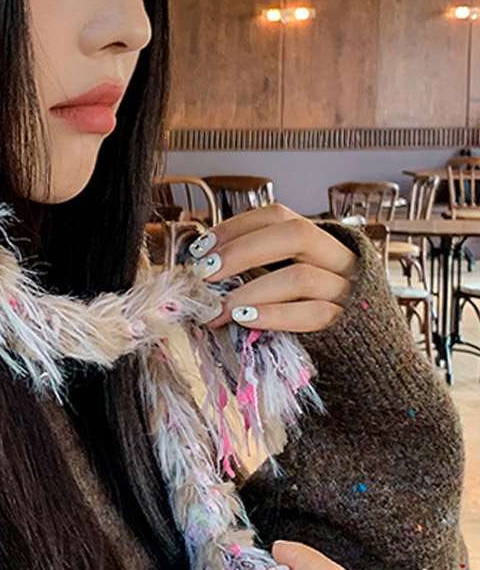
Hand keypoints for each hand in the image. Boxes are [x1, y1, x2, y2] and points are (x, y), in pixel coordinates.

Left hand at [187, 203, 359, 332]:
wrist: (367, 353)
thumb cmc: (315, 311)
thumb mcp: (290, 279)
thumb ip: (261, 267)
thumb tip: (206, 265)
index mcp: (321, 240)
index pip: (278, 216)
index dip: (237, 226)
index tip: (202, 248)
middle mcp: (339, 257)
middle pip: (295, 235)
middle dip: (243, 250)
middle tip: (206, 273)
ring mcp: (347, 290)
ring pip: (301, 277)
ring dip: (252, 291)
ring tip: (220, 308)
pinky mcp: (348, 324)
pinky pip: (313, 314)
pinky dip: (274, 315)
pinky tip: (245, 319)